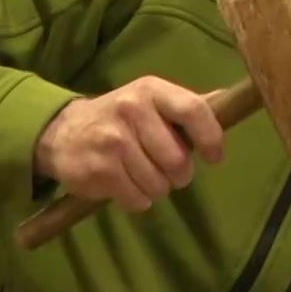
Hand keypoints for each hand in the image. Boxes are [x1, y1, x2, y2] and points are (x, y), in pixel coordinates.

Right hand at [34, 76, 224, 210]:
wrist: (61, 132)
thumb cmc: (121, 119)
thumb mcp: (152, 101)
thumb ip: (188, 106)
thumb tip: (229, 100)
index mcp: (151, 91)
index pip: (194, 110)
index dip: (212, 138)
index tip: (214, 157)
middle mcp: (131, 110)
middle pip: (179, 160)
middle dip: (179, 174)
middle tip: (166, 169)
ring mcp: (113, 141)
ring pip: (159, 185)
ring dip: (156, 188)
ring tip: (140, 173)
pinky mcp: (99, 170)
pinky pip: (138, 200)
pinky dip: (136, 199)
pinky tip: (123, 183)